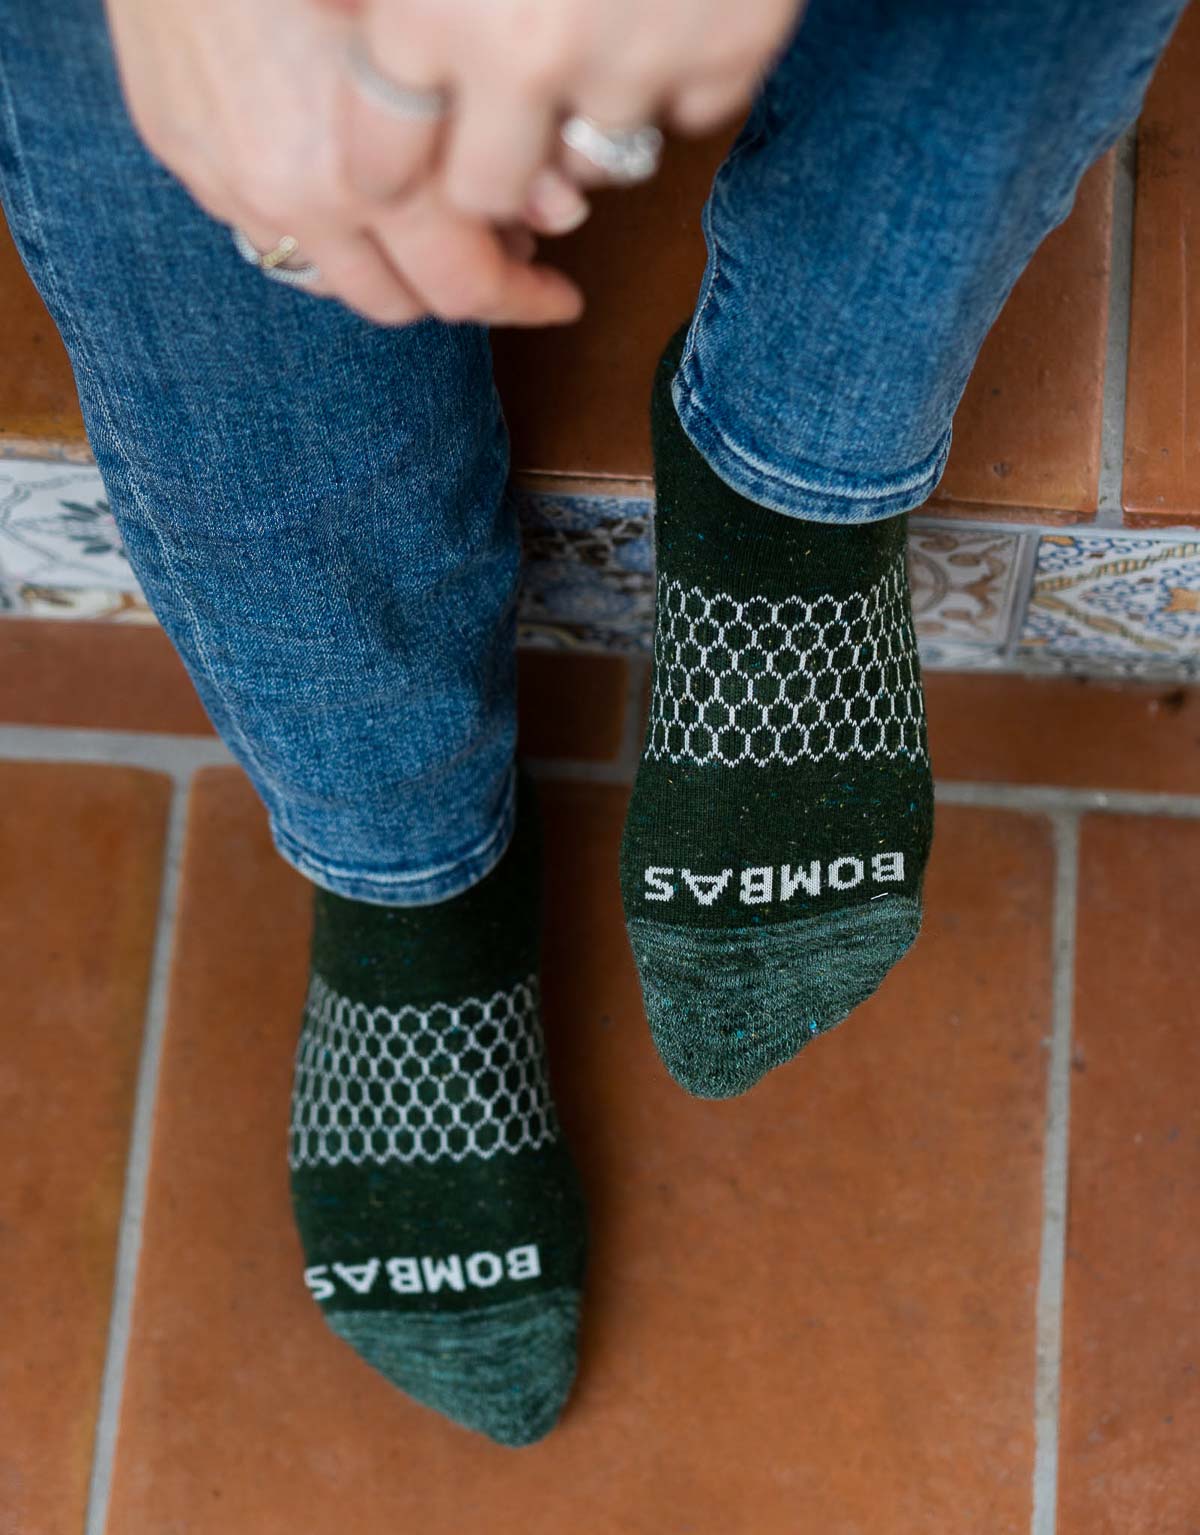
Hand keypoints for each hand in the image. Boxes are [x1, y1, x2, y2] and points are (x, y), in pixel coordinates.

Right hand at [102, 0, 583, 326]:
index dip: (523, 300)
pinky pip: (263, 232)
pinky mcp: (184, 155)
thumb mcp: (436, 28)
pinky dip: (317, 230)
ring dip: (384, 267)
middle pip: (399, 300)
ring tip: (422, 220)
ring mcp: (236, 183)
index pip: (468, 289)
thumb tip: (559, 215)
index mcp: (384, 170)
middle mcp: (306, 198)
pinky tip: (345, 183)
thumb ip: (497, 131)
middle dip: (456, 287)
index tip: (557, 297)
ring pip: (329, 281)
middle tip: (498, 247)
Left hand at [336, 0, 805, 218]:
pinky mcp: (732, 57)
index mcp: (429, 7)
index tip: (403, 157)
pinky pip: (692, 109)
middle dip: (489, 167)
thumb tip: (330, 23)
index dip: (392, 162)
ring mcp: (638, 64)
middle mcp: (527, 56)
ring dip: (590, 114)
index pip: (381, 159)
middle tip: (501, 126)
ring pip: (599, 158)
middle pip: (488, 193)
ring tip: (596, 30)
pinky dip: (682, 69)